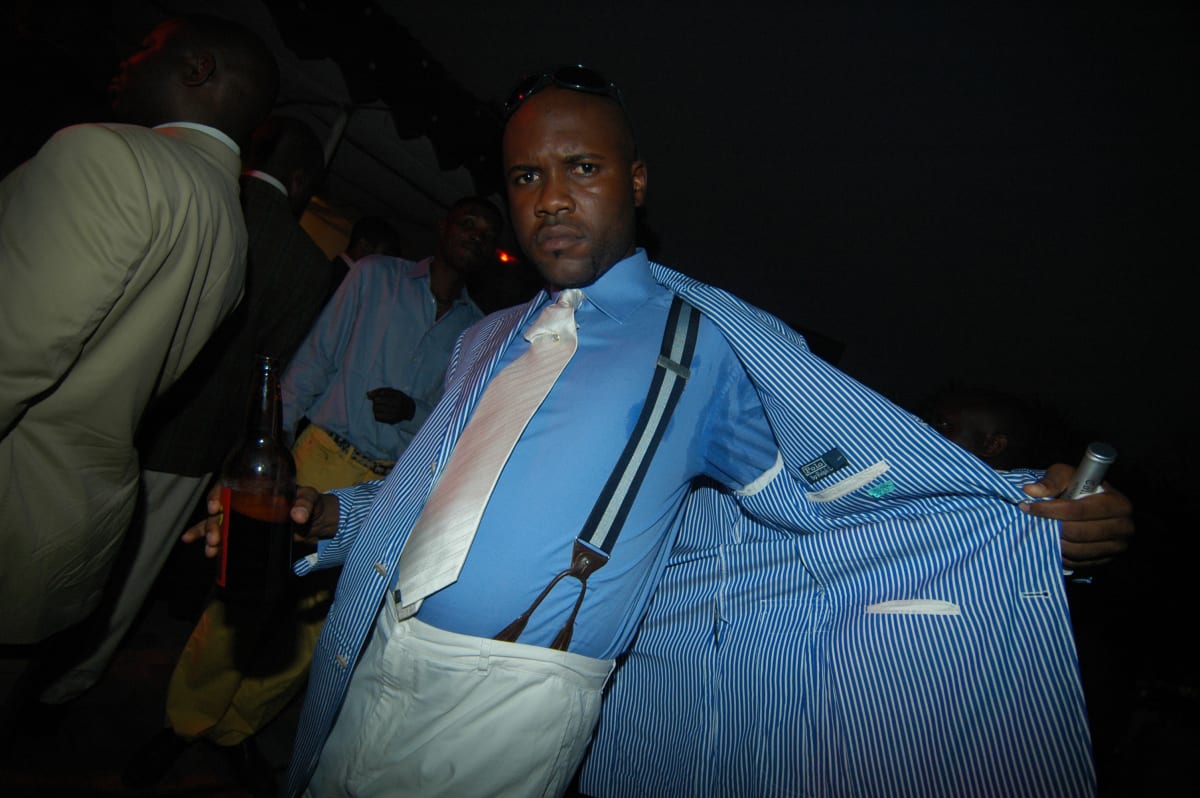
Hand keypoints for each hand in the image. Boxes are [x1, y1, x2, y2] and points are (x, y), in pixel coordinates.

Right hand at [181, 484, 339, 557]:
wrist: (314, 520)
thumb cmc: (309, 502)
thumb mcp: (309, 498)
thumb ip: (305, 504)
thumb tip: (298, 515)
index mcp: (255, 487)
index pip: (229, 486)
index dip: (218, 494)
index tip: (216, 507)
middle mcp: (244, 501)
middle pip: (221, 509)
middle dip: (213, 524)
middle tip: (215, 539)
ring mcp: (243, 518)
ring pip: (219, 524)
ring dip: (210, 536)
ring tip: (211, 551)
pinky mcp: (246, 533)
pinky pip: (226, 536)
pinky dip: (213, 543)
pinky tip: (207, 553)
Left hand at [366, 387, 414, 423]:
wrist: (409, 410)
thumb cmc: (398, 398)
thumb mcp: (392, 391)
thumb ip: (380, 391)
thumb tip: (367, 394)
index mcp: (397, 396)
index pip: (380, 395)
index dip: (376, 396)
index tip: (377, 397)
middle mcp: (397, 405)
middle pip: (377, 402)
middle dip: (375, 402)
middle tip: (379, 403)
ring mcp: (395, 413)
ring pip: (376, 410)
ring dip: (375, 408)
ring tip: (379, 407)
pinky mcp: (392, 420)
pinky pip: (378, 417)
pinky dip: (377, 414)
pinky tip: (380, 413)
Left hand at [1020, 463, 1133, 569]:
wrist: (1094, 503)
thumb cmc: (1081, 487)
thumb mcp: (1068, 475)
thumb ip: (1051, 482)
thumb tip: (1029, 491)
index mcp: (1118, 504)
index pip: (1079, 510)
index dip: (1051, 509)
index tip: (1029, 507)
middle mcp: (1124, 527)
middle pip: (1079, 532)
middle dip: (1052, 527)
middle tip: (1032, 521)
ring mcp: (1117, 547)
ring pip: (1078, 550)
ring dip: (1055, 542)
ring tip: (1039, 531)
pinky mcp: (1107, 560)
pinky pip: (1079, 563)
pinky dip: (1062, 555)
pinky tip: (1051, 543)